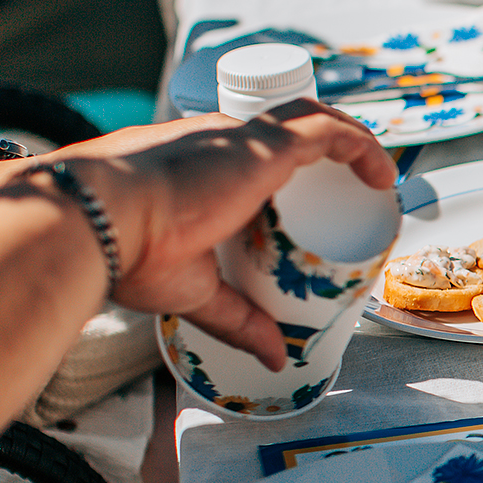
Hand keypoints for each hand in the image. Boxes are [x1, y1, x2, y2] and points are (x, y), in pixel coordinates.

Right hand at [72, 103, 394, 368]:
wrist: (99, 221)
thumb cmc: (128, 253)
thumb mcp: (194, 291)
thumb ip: (238, 320)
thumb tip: (277, 359)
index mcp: (192, 161)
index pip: (247, 150)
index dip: (284, 167)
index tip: (311, 200)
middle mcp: (218, 137)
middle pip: (284, 134)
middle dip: (323, 157)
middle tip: (354, 194)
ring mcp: (242, 137)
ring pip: (310, 122)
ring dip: (350, 143)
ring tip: (377, 177)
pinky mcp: (265, 145)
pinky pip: (327, 129)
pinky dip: (361, 144)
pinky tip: (384, 172)